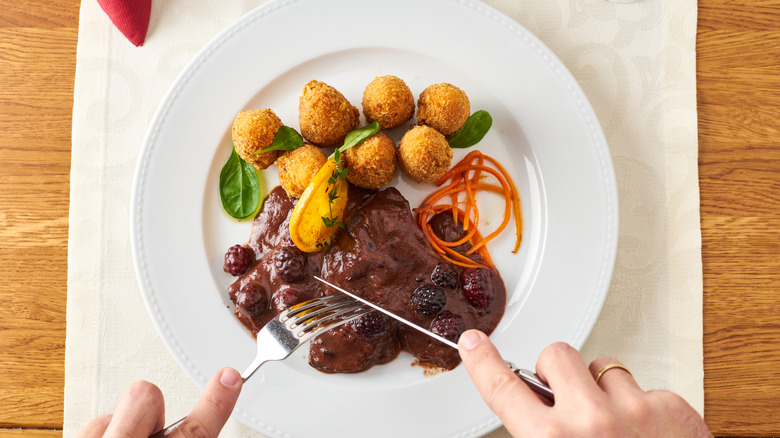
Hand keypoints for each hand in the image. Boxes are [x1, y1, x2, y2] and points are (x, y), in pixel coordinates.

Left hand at [77, 367, 242, 437]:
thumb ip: (184, 437)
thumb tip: (184, 426)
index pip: (199, 429)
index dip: (217, 400)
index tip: (230, 376)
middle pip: (146, 396)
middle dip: (149, 410)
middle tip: (147, 434)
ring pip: (110, 412)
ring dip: (118, 429)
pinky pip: (87, 429)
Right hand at [458, 330, 711, 437]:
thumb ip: (541, 437)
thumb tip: (532, 416)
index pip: (503, 389)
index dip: (483, 362)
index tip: (474, 342)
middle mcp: (590, 421)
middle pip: (556, 355)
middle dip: (558, 372)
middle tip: (568, 397)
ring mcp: (633, 409)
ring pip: (603, 367)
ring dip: (604, 390)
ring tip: (616, 426)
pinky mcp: (672, 406)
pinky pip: (644, 388)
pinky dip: (643, 408)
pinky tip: (648, 435)